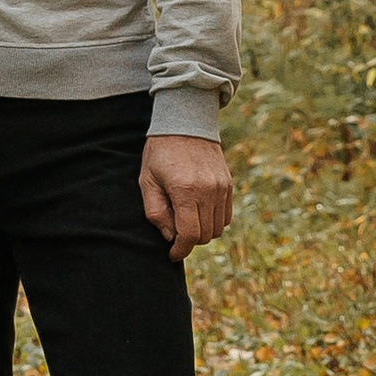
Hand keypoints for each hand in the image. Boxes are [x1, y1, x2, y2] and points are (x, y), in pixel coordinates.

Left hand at [139, 134, 232, 261]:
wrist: (185, 122)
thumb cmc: (160, 152)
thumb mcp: (147, 180)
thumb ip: (156, 212)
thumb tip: (170, 237)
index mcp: (185, 190)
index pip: (189, 235)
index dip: (180, 250)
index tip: (172, 254)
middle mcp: (208, 190)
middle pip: (205, 235)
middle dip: (189, 241)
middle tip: (175, 232)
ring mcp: (221, 187)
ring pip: (218, 229)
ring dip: (203, 232)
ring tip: (186, 219)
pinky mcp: (228, 184)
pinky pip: (226, 216)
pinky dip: (214, 221)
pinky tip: (199, 212)